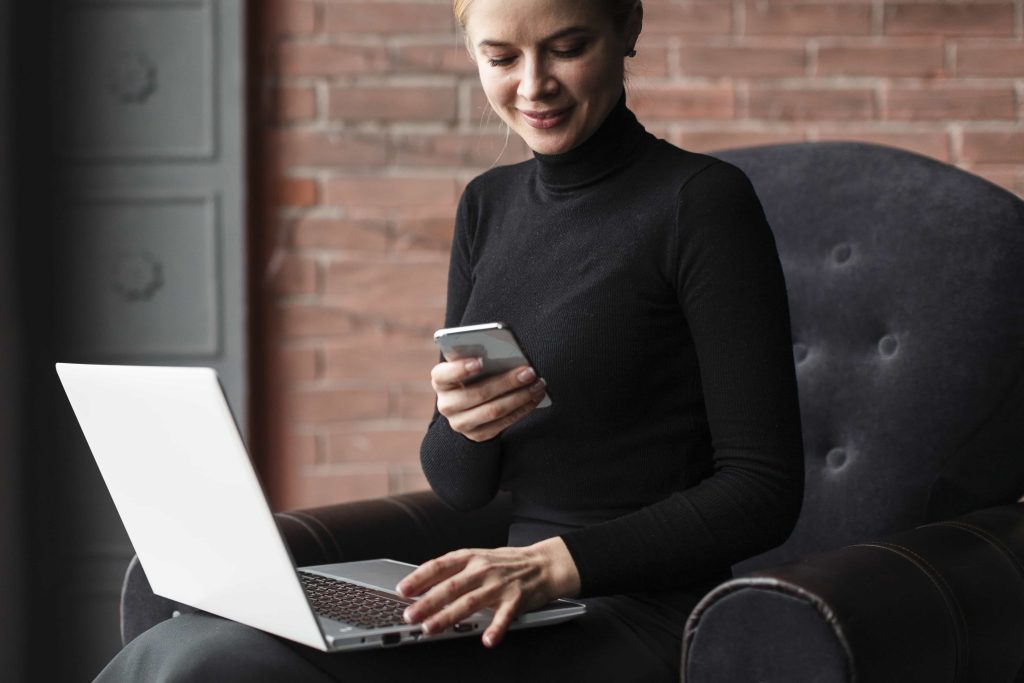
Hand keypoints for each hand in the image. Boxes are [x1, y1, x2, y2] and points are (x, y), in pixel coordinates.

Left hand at [396, 537, 580, 647]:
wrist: (544, 564)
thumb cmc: (507, 563)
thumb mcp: (479, 558)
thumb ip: (455, 571)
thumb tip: (424, 586)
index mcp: (470, 557)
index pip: (439, 566)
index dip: (419, 578)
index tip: (402, 590)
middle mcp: (482, 569)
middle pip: (450, 586)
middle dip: (427, 602)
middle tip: (409, 616)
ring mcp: (499, 585)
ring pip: (470, 602)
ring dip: (448, 616)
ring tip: (431, 628)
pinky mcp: (516, 600)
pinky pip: (504, 616)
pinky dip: (496, 628)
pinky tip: (487, 640)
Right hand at [431, 358, 546, 441]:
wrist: (469, 406)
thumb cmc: (474, 375)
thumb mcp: (470, 364)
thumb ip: (481, 357)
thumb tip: (509, 354)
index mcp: (440, 380)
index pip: (444, 375)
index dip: (460, 369)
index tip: (479, 361)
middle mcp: (446, 404)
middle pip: (477, 394)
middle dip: (507, 382)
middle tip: (529, 371)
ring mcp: (460, 423)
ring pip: (493, 411)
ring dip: (520, 397)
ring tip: (538, 384)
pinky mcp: (477, 435)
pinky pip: (503, 424)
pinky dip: (522, 409)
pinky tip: (535, 397)